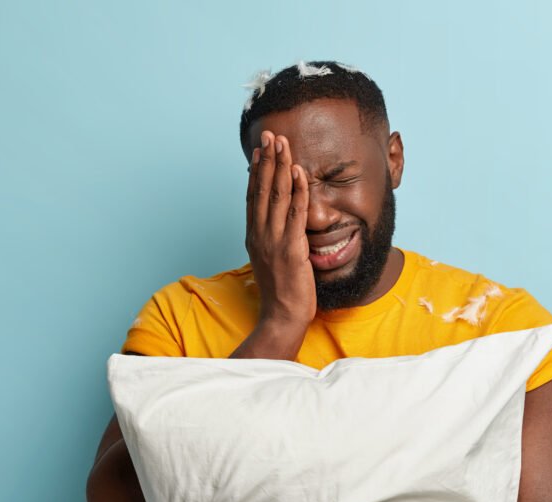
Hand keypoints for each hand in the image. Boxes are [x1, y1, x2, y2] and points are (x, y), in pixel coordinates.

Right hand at [245, 130, 314, 329]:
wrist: (282, 316)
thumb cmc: (281, 292)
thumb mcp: (271, 260)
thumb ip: (272, 239)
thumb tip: (278, 225)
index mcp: (254, 236)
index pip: (253, 196)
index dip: (256, 171)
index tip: (259, 150)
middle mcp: (260, 234)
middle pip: (262, 189)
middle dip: (267, 160)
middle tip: (270, 136)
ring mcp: (274, 240)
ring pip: (277, 195)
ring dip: (281, 167)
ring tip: (283, 144)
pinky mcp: (291, 248)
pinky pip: (295, 213)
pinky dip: (298, 190)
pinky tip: (299, 172)